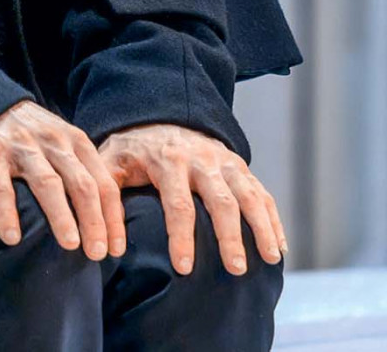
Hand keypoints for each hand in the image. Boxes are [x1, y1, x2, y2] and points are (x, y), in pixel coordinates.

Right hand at [0, 101, 125, 259]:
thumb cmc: (31, 134)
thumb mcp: (62, 143)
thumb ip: (81, 171)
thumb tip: (105, 220)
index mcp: (77, 142)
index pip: (104, 183)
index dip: (112, 217)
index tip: (116, 249)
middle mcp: (54, 142)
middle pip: (82, 184)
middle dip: (94, 221)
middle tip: (98, 253)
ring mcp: (23, 147)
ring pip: (48, 184)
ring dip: (62, 216)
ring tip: (70, 245)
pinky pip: (2, 187)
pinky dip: (7, 212)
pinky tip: (12, 238)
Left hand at [98, 124, 284, 276]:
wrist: (159, 116)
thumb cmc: (130, 152)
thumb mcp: (110, 168)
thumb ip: (107, 203)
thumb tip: (108, 249)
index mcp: (169, 161)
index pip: (179, 203)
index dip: (182, 237)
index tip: (184, 269)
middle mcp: (203, 160)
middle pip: (221, 201)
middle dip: (230, 236)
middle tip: (235, 269)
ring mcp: (225, 162)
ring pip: (250, 195)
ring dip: (262, 228)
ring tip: (271, 260)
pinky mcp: (240, 167)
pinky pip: (261, 193)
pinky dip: (273, 219)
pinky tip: (279, 246)